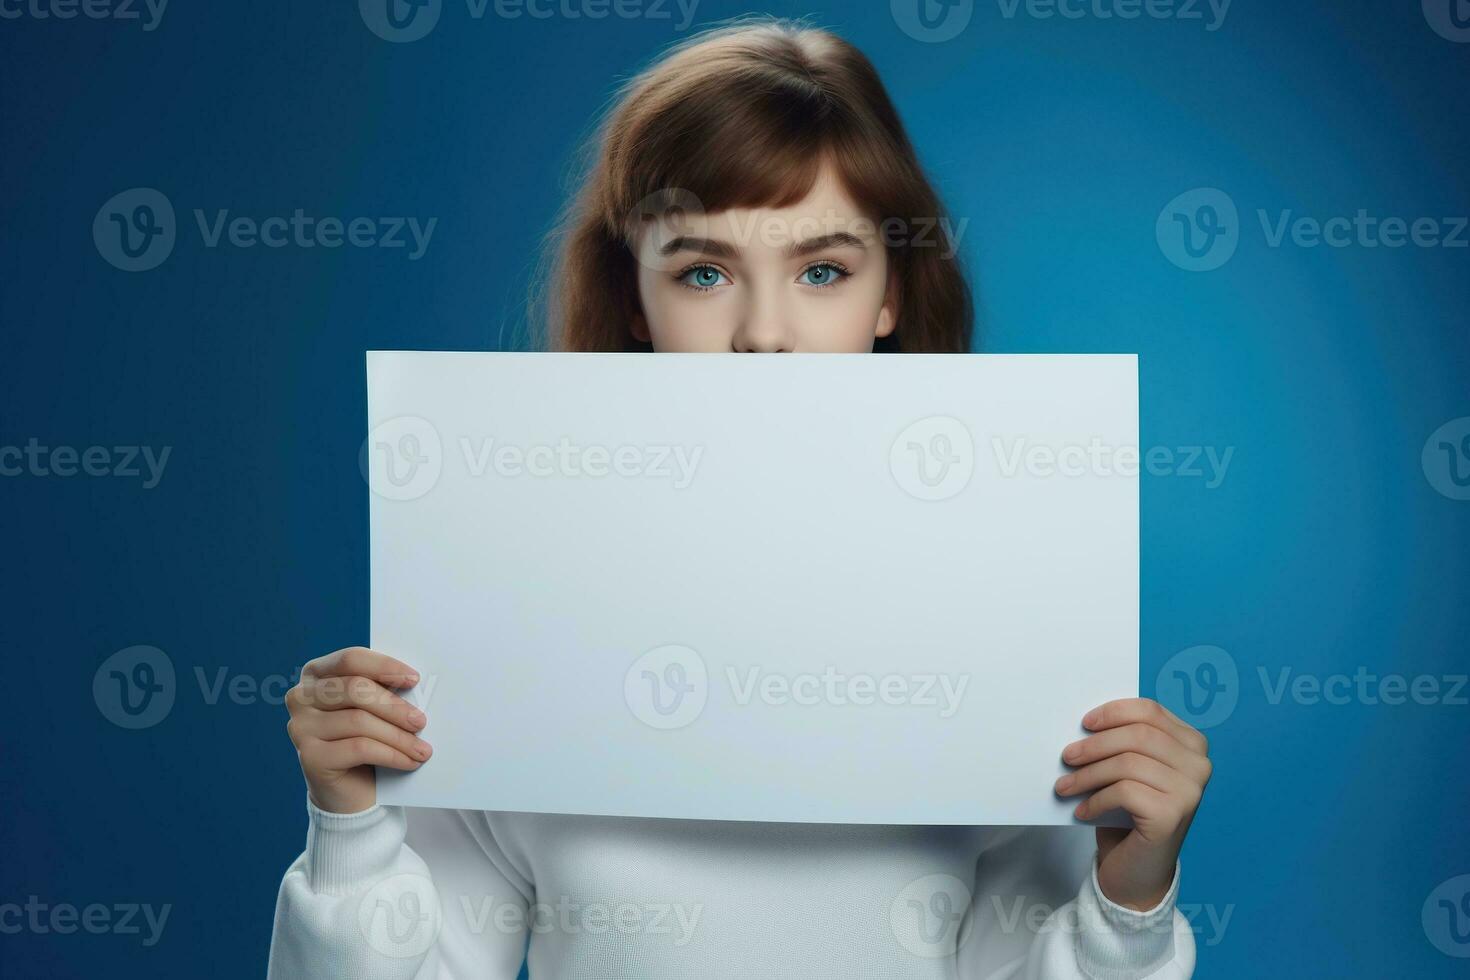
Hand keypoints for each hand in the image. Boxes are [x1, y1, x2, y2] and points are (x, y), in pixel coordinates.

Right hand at [285, 646, 431, 813]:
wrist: (349, 790)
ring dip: (398, 736)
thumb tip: (414, 684)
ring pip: (359, 721)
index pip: (351, 659)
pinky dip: (391, 754)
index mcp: (315, 674)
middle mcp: (301, 697)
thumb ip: (383, 690)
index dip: (384, 666)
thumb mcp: (373, 708)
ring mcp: (300, 727)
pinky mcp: (309, 756)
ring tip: (422, 749)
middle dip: (394, 706)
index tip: (414, 679)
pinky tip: (409, 761)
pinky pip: (359, 748)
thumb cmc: (366, 738)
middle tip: (421, 721)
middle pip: (355, 689)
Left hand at [1053, 698, 1211, 910]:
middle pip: (1137, 735)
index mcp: (1192, 745)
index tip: (1084, 723)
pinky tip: (1082, 811)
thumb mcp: (1129, 771)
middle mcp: (1199, 766)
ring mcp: (1190, 791)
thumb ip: (1121, 743)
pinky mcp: (1173, 815)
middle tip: (1066, 756)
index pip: (1150, 711)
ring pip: (1127, 763)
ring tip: (1064, 786)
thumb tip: (1085, 723)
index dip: (1113, 712)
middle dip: (1095, 744)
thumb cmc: (1130, 814)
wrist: (1139, 873)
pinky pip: (1123, 791)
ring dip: (1088, 774)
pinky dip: (1095, 800)